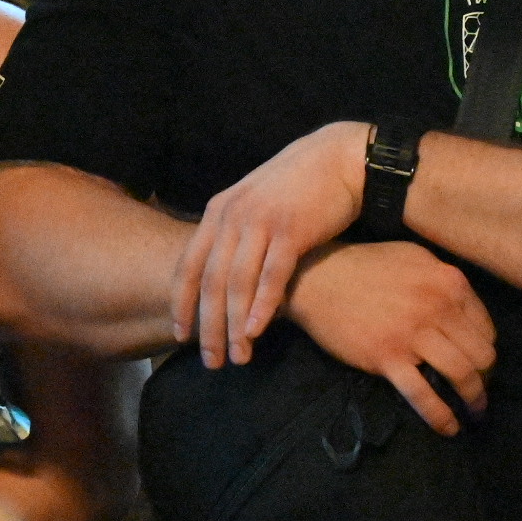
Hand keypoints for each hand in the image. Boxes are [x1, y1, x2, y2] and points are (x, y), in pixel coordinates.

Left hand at [174, 120, 369, 365]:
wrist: (341, 159)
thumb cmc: (298, 186)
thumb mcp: (253, 201)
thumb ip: (233, 231)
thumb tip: (218, 268)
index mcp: (218, 210)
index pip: (188, 265)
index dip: (182, 304)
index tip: (179, 335)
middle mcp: (233, 216)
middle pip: (210, 282)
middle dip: (207, 326)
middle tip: (210, 361)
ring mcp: (261, 222)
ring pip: (236, 284)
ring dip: (234, 325)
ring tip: (237, 356)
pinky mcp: (292, 230)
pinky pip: (270, 275)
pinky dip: (261, 306)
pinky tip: (255, 332)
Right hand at [282, 241, 493, 437]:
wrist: (317, 278)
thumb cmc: (365, 266)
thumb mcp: (415, 258)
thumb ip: (444, 282)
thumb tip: (465, 312)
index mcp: (449, 281)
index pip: (486, 327)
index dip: (486, 350)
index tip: (479, 364)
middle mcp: (438, 306)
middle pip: (481, 354)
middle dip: (486, 377)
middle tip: (479, 389)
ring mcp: (412, 333)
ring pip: (461, 374)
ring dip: (474, 398)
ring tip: (475, 411)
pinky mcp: (387, 356)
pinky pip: (422, 394)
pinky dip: (440, 416)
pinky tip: (449, 429)